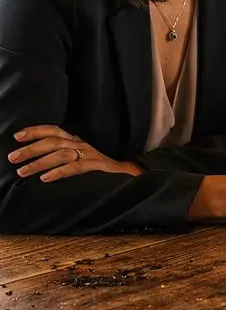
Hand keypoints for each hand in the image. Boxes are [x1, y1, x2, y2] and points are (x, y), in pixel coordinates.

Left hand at [7, 127, 139, 181]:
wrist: (128, 174)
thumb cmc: (99, 167)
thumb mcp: (79, 157)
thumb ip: (63, 156)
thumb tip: (38, 162)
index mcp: (75, 140)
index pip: (53, 130)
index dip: (35, 131)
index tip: (17, 136)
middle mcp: (81, 144)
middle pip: (52, 141)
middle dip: (30, 149)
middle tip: (13, 158)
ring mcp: (89, 154)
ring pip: (60, 154)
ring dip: (39, 163)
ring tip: (23, 171)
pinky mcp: (96, 166)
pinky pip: (75, 167)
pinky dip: (58, 172)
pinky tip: (45, 178)